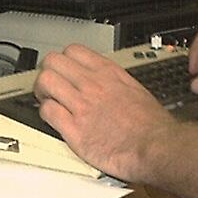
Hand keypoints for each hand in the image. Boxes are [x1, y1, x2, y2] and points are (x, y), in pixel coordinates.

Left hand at [34, 45, 175, 180]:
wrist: (156, 146)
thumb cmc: (151, 125)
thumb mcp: (135, 89)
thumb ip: (115, 81)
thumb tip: (105, 81)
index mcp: (108, 72)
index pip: (73, 50)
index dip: (64, 60)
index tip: (64, 70)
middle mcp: (92, 84)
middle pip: (53, 62)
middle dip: (48, 72)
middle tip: (51, 85)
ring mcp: (82, 106)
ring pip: (45, 82)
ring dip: (41, 91)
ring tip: (47, 100)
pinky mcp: (75, 130)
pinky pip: (48, 111)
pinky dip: (45, 114)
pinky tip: (53, 119)